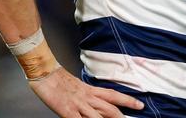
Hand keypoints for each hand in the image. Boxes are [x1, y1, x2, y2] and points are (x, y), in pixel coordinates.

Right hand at [29, 66, 144, 116]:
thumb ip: (88, 95)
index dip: (128, 100)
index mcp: (90, 90)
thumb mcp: (78, 87)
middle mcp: (87, 97)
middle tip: (133, 117)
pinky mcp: (67, 111)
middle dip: (122, 115)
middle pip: (109, 107)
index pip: (113, 95)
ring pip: (97, 116)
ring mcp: (78, 105)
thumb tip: (96, 104)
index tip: (140, 104)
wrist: (45, 73)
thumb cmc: (59, 80)